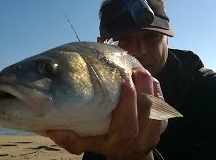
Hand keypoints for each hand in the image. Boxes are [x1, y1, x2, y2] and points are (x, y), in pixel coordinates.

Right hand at [48, 67, 163, 159]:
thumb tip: (53, 129)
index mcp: (122, 136)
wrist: (130, 156)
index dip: (128, 95)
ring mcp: (153, 128)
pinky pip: (163, 102)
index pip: (128, 115)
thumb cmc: (107, 146)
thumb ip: (72, 139)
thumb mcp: (88, 145)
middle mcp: (140, 132)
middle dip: (142, 82)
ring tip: (138, 67)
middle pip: (147, 104)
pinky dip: (155, 87)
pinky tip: (146, 77)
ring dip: (149, 82)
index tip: (123, 75)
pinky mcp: (161, 123)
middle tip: (131, 65)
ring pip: (157, 101)